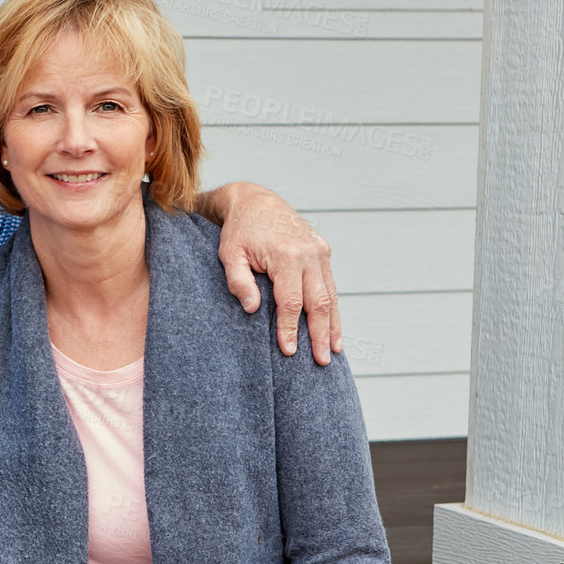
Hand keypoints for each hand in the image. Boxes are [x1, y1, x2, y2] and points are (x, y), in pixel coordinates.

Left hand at [207, 183, 341, 364]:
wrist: (255, 201)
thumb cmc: (238, 231)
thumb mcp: (229, 253)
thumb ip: (238, 281)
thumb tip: (252, 309)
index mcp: (286, 256)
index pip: (290, 302)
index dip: (290, 329)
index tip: (289, 351)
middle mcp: (309, 254)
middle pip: (318, 303)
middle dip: (320, 335)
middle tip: (321, 362)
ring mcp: (319, 252)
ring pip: (330, 296)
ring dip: (332, 325)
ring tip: (334, 351)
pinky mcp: (323, 251)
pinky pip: (330, 285)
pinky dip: (333, 308)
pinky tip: (333, 328)